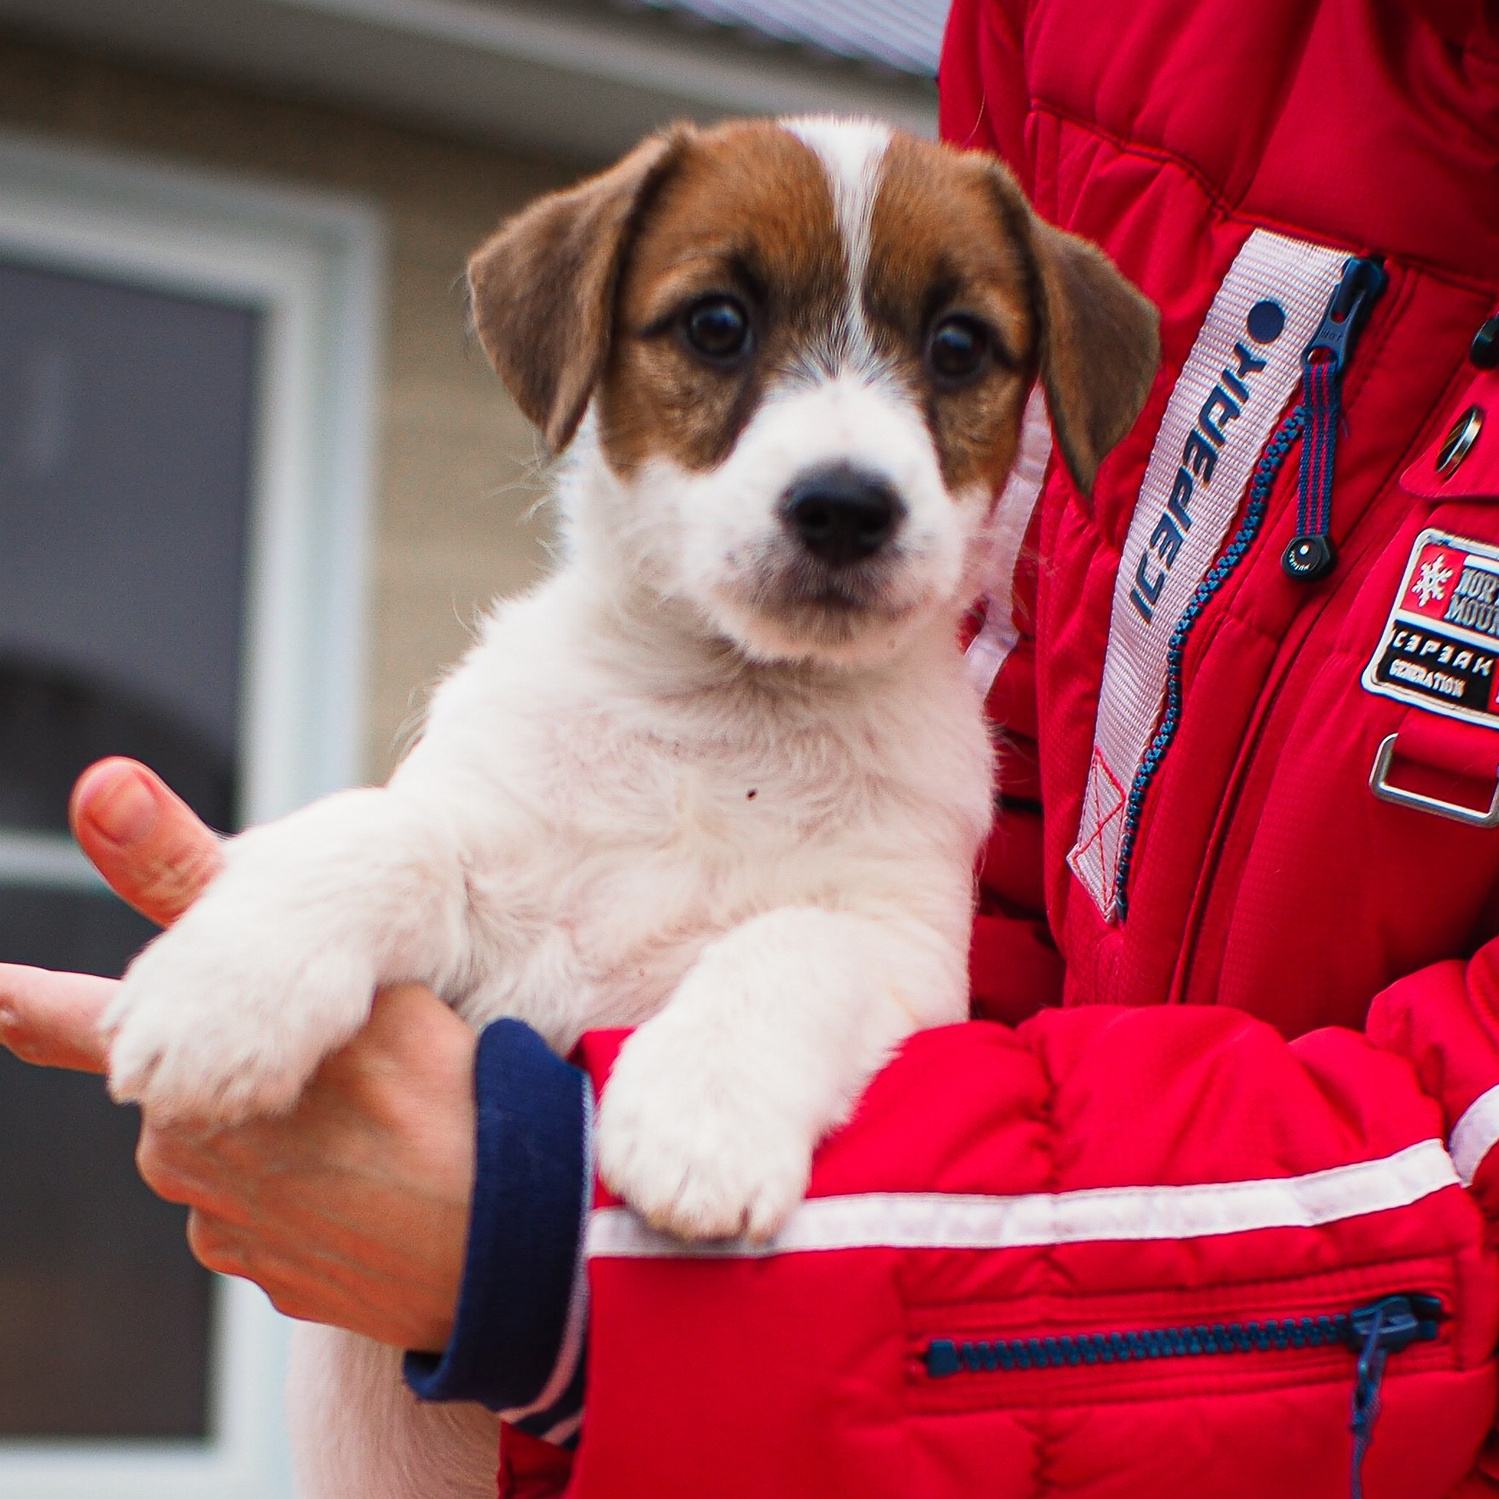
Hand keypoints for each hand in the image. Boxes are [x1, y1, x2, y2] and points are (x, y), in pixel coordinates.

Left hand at [0, 758, 473, 1350]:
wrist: (515, 1245)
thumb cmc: (449, 1097)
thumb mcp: (349, 974)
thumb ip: (208, 895)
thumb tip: (103, 793)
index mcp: (192, 1075)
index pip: (85, 1026)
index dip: (30, 1007)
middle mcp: (184, 1157)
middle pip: (190, 1084)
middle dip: (246, 1067)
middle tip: (363, 1074)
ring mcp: (225, 1227)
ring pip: (234, 1152)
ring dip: (288, 1135)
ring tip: (384, 1129)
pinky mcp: (266, 1275)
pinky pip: (268, 1215)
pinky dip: (310, 1193)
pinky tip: (376, 1180)